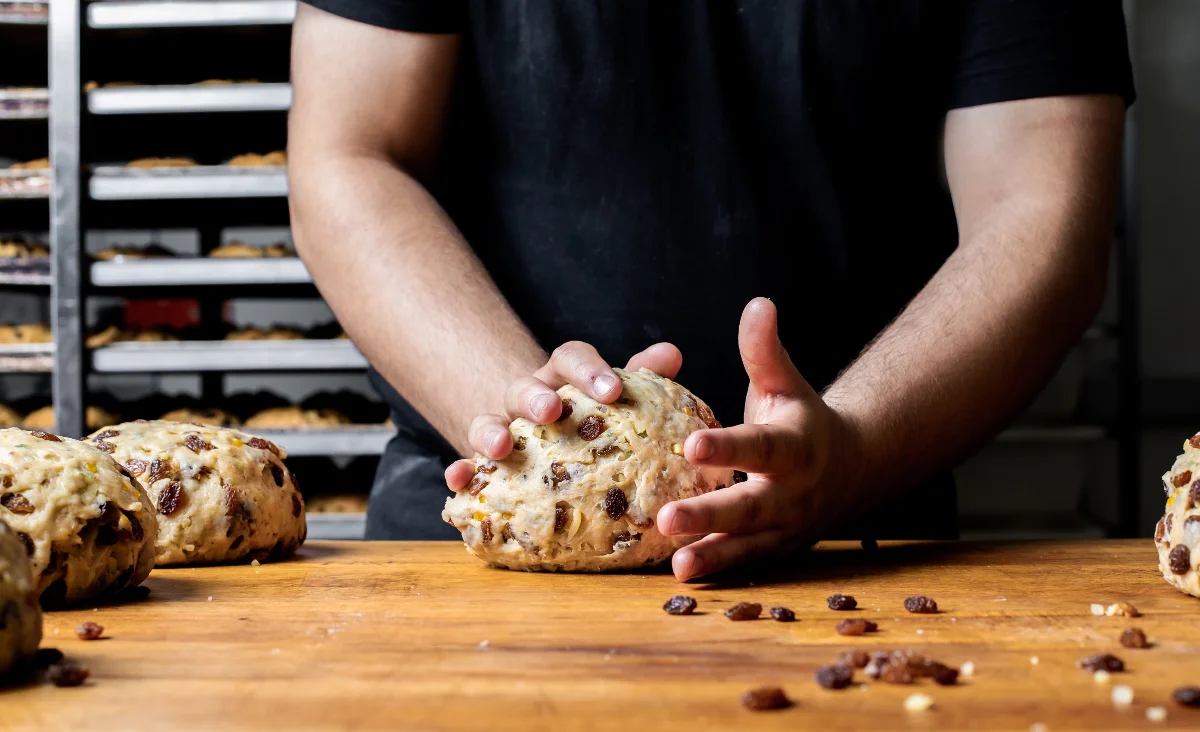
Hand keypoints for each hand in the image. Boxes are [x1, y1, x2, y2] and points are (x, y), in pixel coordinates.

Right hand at [444, 340, 684, 490]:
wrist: (544, 444)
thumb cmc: (591, 423)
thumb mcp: (615, 400)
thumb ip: (643, 379)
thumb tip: (670, 354)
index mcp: (563, 379)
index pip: (571, 358)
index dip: (589, 370)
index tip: (613, 389)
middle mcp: (528, 399)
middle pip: (525, 387)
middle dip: (536, 397)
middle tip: (551, 411)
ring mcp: (501, 429)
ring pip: (487, 421)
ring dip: (490, 431)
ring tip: (498, 448)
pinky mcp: (481, 463)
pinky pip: (465, 464)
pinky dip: (459, 471)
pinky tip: (456, 480)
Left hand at [657, 297, 863, 580]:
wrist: (851, 469)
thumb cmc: (801, 419)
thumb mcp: (785, 383)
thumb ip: (765, 350)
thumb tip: (758, 302)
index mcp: (794, 446)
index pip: (757, 446)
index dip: (726, 447)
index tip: (690, 446)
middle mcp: (794, 491)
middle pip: (750, 505)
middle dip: (710, 514)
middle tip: (666, 517)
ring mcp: (788, 527)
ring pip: (749, 543)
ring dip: (713, 555)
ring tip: (676, 565)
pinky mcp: (778, 550)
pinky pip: (747, 563)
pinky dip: (719, 570)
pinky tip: (682, 574)